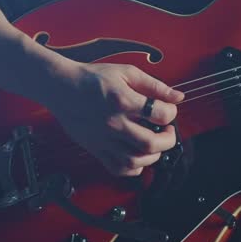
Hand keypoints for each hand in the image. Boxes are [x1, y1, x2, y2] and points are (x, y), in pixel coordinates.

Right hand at [46, 62, 184, 176]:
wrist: (62, 87)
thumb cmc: (93, 78)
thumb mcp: (126, 72)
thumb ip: (154, 85)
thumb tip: (178, 97)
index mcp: (123, 101)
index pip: (160, 114)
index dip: (171, 113)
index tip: (168, 110)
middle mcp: (114, 123)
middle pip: (149, 143)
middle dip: (168, 140)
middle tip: (167, 132)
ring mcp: (103, 139)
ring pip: (134, 161)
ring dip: (152, 156)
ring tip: (154, 144)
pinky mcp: (95, 148)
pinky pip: (117, 169)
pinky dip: (132, 168)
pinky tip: (138, 157)